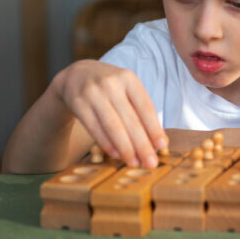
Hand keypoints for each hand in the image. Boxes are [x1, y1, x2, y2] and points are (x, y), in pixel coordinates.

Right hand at [52, 60, 167, 167]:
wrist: (77, 75)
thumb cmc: (110, 86)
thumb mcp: (126, 88)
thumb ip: (139, 109)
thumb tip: (155, 141)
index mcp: (129, 79)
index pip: (145, 107)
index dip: (154, 128)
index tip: (162, 146)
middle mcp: (111, 84)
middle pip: (130, 120)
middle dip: (142, 145)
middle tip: (151, 163)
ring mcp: (93, 94)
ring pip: (113, 127)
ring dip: (125, 148)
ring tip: (134, 163)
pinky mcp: (78, 104)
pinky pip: (95, 129)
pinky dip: (107, 144)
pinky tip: (117, 154)